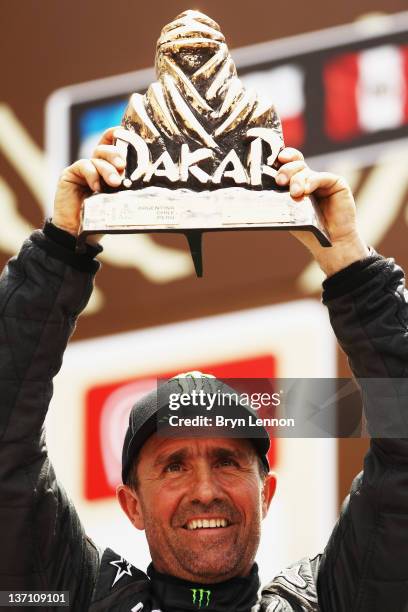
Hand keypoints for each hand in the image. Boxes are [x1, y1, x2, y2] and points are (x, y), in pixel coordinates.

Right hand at [52, 127, 125, 242]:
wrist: (78, 233)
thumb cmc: (102, 218)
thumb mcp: (119, 201)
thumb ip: (128, 188)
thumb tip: (151, 182)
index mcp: (109, 168)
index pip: (113, 145)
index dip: (120, 135)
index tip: (129, 133)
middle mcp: (95, 166)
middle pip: (106, 149)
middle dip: (116, 154)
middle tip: (123, 166)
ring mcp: (82, 169)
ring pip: (97, 158)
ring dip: (107, 168)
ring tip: (115, 183)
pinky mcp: (70, 174)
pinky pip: (83, 166)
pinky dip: (92, 175)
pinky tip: (96, 188)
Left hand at [276, 148, 368, 276]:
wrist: (330, 244)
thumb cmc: (308, 230)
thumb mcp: (289, 213)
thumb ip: (281, 199)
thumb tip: (262, 188)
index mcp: (296, 183)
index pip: (288, 164)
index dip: (283, 158)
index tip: (276, 159)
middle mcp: (309, 179)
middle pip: (296, 164)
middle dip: (286, 170)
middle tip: (280, 181)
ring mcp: (323, 180)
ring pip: (306, 170)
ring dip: (297, 180)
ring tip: (295, 194)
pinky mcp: (337, 183)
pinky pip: (322, 177)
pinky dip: (312, 182)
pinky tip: (306, 190)